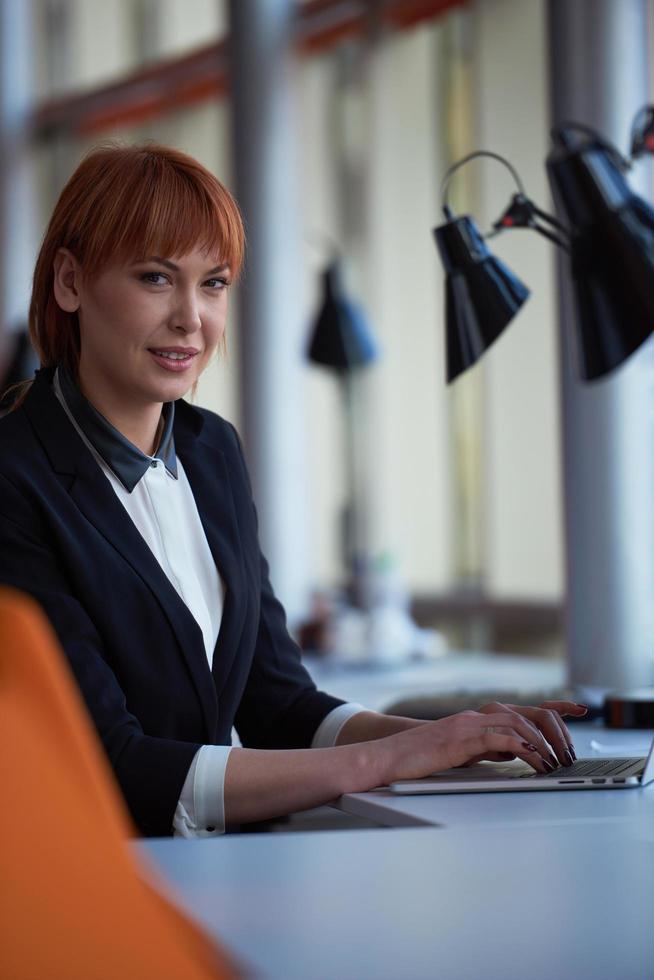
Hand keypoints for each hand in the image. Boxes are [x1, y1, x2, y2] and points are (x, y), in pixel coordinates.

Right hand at [379, 700, 587, 783]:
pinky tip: (535, 759)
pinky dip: (524, 748)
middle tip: (569, 751)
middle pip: (528, 713)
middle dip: (556, 729)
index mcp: (478, 718)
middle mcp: (476, 715)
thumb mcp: (462, 751)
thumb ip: (486, 747)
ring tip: (556, 762)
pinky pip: (502, 739)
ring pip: (519, 724)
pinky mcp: (463, 739)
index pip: (523, 708)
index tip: (578, 711)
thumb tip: (512, 751)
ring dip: (543, 743)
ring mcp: (469, 724)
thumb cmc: (420, 757)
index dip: (553, 709)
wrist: (389, 756)